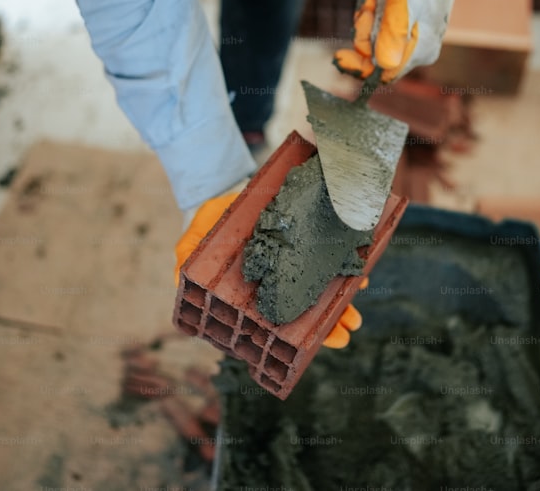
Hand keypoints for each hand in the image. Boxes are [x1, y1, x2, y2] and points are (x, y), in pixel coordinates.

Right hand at [174, 194, 366, 348]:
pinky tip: (358, 277)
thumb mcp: (192, 241)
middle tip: (344, 334)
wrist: (228, 190)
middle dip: (325, 327)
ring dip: (340, 307)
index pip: (271, 325)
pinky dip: (344, 272)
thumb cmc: (209, 223)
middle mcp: (274, 286)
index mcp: (248, 296)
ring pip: (320, 294)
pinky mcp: (308, 247)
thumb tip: (181, 282)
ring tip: (354, 317)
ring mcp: (293, 268)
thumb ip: (186, 262)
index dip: (290, 340)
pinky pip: (329, 263)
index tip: (310, 348)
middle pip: (302, 315)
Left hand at [334, 0, 463, 82]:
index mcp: (420, 51)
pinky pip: (379, 28)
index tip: (338, 56)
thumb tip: (381, 64)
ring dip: (369, 17)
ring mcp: (410, 41)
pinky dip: (374, 12)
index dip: (360, 67)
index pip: (384, 73)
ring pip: (374, 40)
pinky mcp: (404, 29)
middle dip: (365, 31)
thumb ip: (394, 33)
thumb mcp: (408, 3)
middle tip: (366, 7)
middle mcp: (417, 51)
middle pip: (375, 56)